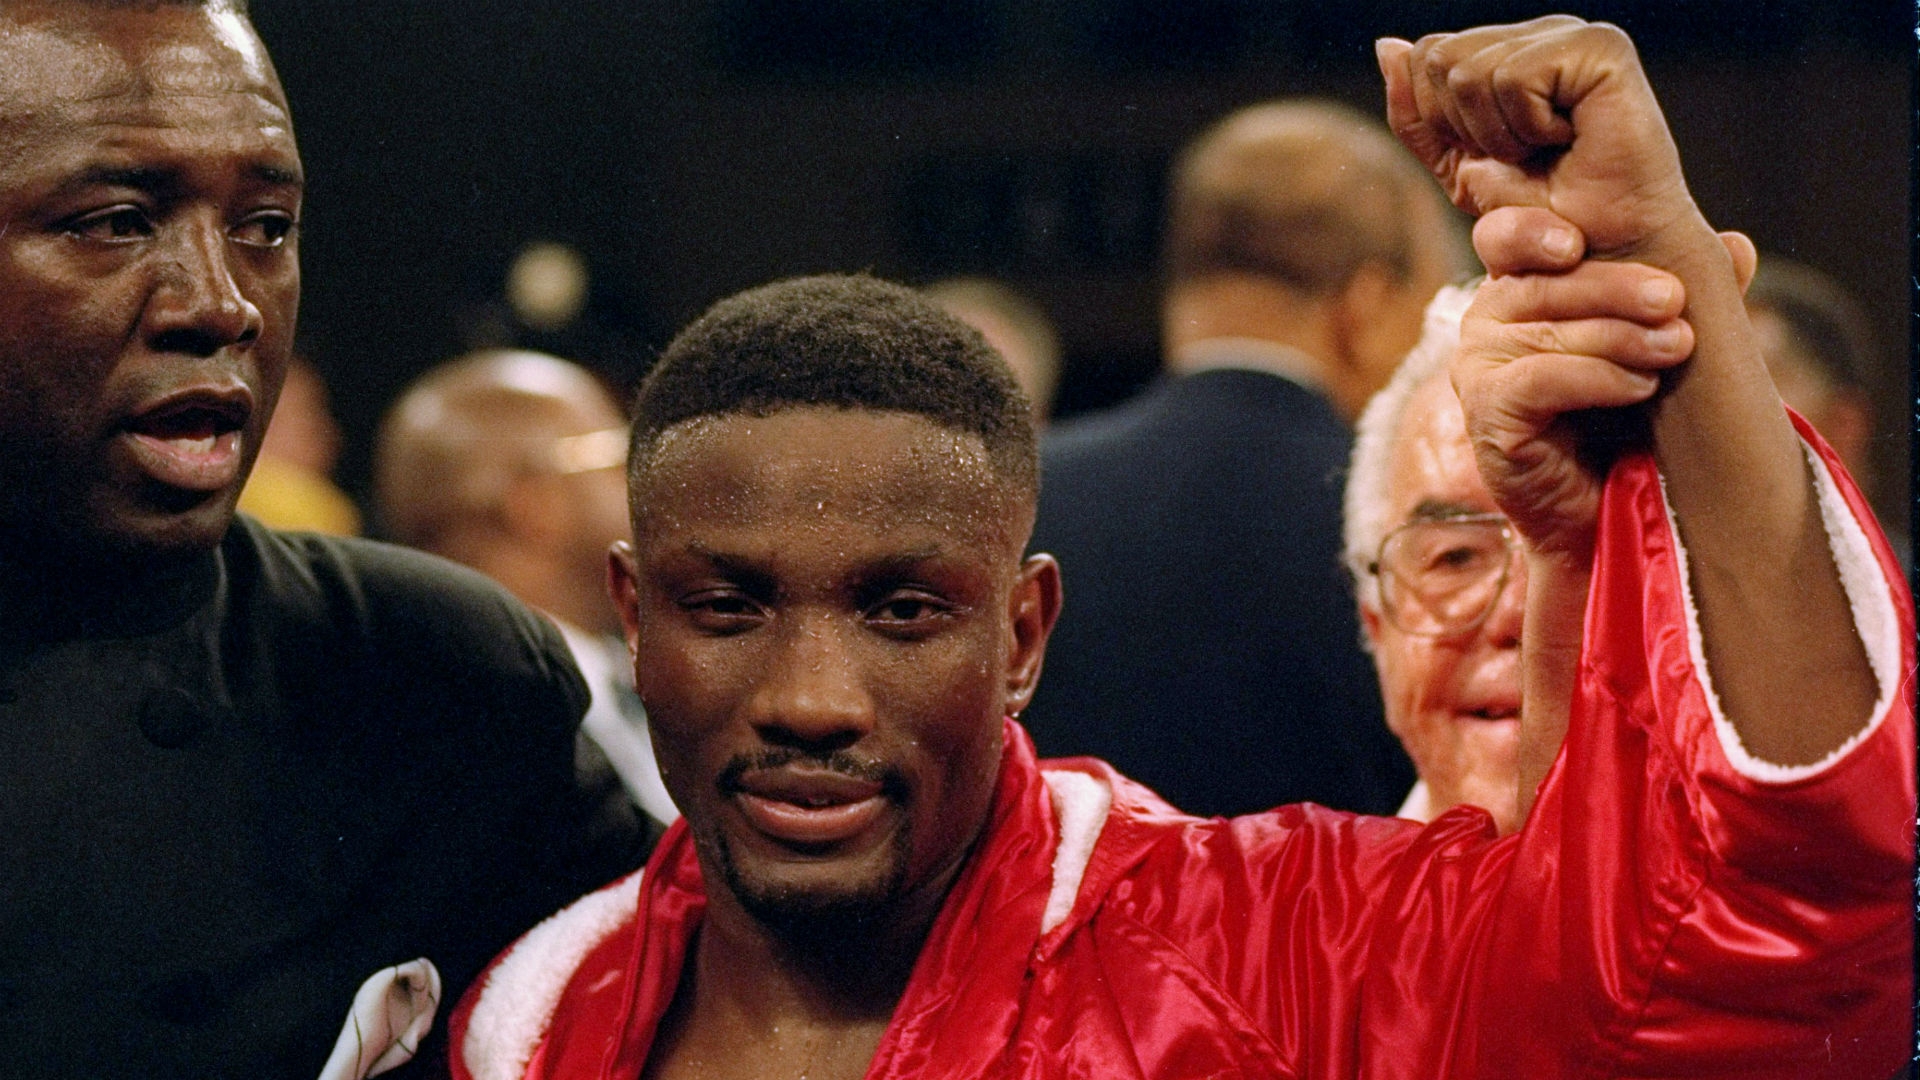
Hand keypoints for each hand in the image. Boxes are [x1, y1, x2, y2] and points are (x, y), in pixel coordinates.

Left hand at [1377, 17, 1702, 260]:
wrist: (1602, 258)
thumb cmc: (1542, 219)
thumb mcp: (1458, 168)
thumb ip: (1417, 113)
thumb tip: (1388, 46)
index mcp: (1510, 51)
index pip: (1424, 55)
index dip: (1438, 120)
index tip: (1495, 156)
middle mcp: (1542, 33)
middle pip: (1438, 57)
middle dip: (1464, 128)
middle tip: (1522, 157)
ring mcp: (1572, 34)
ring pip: (1467, 70)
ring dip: (1497, 135)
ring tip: (1546, 151)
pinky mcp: (1600, 48)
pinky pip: (1511, 78)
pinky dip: (1525, 128)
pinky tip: (1566, 139)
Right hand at [1453, 207, 1693, 558]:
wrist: (1610, 513)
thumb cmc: (1629, 421)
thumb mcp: (1659, 343)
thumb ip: (1688, 294)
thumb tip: (1739, 247)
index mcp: (1520, 288)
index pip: (1510, 237)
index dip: (1534, 229)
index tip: (1579, 240)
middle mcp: (1486, 320)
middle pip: (1545, 283)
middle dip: (1617, 288)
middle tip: (1676, 300)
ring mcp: (1476, 366)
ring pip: (1548, 330)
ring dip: (1621, 337)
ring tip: (1678, 347)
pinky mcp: (1483, 413)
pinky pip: (1540, 379)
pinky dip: (1597, 379)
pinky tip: (1639, 385)